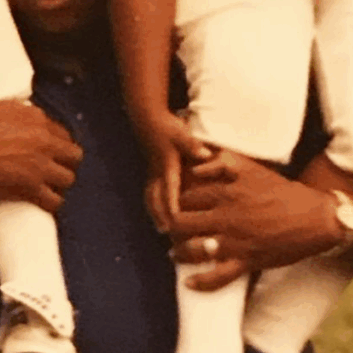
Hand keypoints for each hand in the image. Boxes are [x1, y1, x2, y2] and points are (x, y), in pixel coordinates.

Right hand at [0, 101, 82, 212]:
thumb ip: (22, 113)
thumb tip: (33, 118)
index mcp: (36, 120)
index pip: (64, 133)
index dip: (59, 144)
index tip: (53, 151)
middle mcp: (43, 142)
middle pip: (74, 156)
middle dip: (67, 163)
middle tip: (56, 168)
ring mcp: (39, 167)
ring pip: (68, 179)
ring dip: (60, 183)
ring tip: (50, 186)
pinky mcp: (30, 188)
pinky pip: (54, 201)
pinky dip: (51, 203)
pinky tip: (45, 202)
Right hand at [141, 112, 211, 232]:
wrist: (147, 119)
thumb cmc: (167, 127)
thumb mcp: (182, 134)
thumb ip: (193, 146)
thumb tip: (206, 155)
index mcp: (167, 165)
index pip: (169, 189)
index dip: (171, 205)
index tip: (175, 220)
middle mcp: (157, 172)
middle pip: (156, 198)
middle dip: (160, 215)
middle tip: (166, 232)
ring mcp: (152, 172)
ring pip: (150, 197)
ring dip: (154, 213)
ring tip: (160, 229)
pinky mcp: (151, 171)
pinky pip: (149, 193)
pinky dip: (152, 206)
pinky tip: (156, 214)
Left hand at [168, 151, 341, 289]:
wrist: (315, 218)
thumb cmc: (283, 191)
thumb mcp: (253, 168)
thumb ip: (222, 162)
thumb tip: (196, 166)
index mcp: (225, 193)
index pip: (185, 198)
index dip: (177, 203)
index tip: (177, 207)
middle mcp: (226, 217)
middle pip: (182, 224)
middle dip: (173, 228)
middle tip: (173, 231)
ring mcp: (235, 241)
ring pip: (193, 250)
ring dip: (180, 253)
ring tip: (176, 253)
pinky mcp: (247, 261)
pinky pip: (217, 277)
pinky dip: (201, 282)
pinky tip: (190, 283)